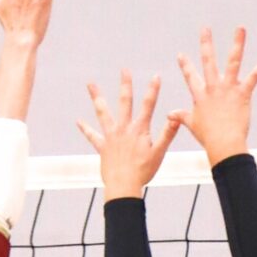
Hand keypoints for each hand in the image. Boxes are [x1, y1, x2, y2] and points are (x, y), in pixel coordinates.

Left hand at [78, 72, 180, 200]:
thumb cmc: (143, 171)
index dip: (153, 90)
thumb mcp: (159, 152)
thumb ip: (168, 133)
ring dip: (97, 97)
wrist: (123, 185)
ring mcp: (111, 136)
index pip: (148, 105)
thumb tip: (177, 117)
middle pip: (125, 102)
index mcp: (139, 129)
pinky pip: (93, 136)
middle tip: (124, 70)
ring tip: (91, 84)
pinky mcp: (103, 147)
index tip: (156, 76)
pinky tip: (79, 121)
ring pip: (103, 112)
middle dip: (126, 85)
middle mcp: (124, 129)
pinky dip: (86, 129)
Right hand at [170, 27, 256, 166]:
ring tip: (240, 28)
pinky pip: (253, 77)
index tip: (181, 54)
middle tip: (205, 28)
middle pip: (208, 61)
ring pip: (232, 61)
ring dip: (237, 44)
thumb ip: (181, 116)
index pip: (190, 77)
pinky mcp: (242, 93)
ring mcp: (228, 89)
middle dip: (206, 43)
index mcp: (200, 95)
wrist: (224, 144)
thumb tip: (169, 114)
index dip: (185, 65)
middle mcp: (213, 88)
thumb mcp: (192, 125)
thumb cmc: (208, 137)